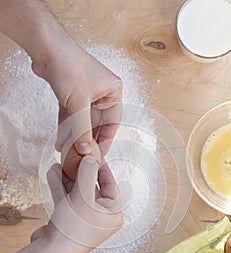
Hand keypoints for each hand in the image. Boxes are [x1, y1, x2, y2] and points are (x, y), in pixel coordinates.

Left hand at [32, 41, 122, 156]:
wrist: (47, 48)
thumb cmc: (70, 66)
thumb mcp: (79, 103)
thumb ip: (82, 129)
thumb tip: (85, 149)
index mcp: (112, 92)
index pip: (113, 122)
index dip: (106, 139)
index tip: (100, 154)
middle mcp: (102, 93)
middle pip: (97, 123)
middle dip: (88, 139)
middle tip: (83, 156)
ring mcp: (86, 94)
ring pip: (82, 121)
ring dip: (75, 136)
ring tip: (69, 151)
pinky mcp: (72, 95)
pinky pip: (71, 116)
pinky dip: (66, 127)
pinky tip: (61, 140)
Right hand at [32, 155, 122, 247]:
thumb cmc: (71, 232)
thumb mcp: (83, 198)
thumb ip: (87, 176)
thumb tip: (91, 159)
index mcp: (112, 215)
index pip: (111, 186)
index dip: (102, 170)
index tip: (95, 157)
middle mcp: (100, 217)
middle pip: (93, 188)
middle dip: (81, 173)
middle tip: (76, 159)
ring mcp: (84, 219)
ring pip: (77, 193)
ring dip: (68, 179)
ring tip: (60, 165)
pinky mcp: (69, 220)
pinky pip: (67, 200)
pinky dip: (60, 188)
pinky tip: (53, 175)